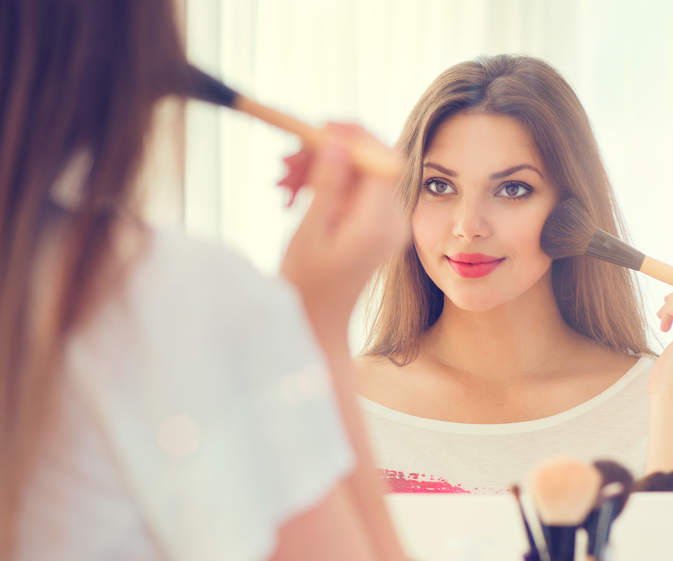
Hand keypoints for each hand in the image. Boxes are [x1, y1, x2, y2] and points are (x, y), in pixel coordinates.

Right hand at [281, 124, 407, 346]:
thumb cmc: (306, 285)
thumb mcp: (310, 232)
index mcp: (379, 224)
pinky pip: (352, 190)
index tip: (319, 127)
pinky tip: (293, 195)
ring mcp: (385, 224)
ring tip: (281, 184)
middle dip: (326, 152)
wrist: (316, 321)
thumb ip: (327, 186)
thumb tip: (337, 144)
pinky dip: (323, 184)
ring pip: (356, 173)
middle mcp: (391, 222)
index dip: (354, 136)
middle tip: (284, 161)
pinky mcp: (373, 226)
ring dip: (318, 168)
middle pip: (368, 163)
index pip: (382, 161)